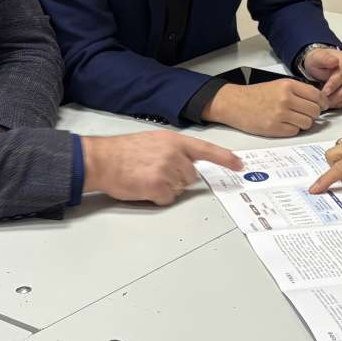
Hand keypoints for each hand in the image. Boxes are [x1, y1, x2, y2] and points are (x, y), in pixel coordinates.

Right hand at [82, 131, 241, 204]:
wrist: (102, 159)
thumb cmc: (124, 152)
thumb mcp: (153, 141)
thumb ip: (173, 150)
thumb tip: (187, 163)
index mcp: (174, 141)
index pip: (206, 150)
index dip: (225, 158)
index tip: (239, 165)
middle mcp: (174, 154)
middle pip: (191, 176)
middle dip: (178, 179)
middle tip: (155, 173)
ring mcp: (167, 171)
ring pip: (180, 189)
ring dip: (167, 188)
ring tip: (147, 178)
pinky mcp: (158, 186)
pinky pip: (168, 199)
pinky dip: (157, 198)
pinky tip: (144, 188)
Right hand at [202, 79, 327, 136]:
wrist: (235, 103)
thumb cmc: (256, 95)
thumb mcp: (278, 85)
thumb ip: (298, 91)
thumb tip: (319, 101)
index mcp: (288, 85)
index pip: (317, 96)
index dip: (322, 102)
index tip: (322, 106)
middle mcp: (286, 99)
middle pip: (315, 111)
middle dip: (313, 114)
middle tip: (306, 114)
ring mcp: (280, 114)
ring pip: (307, 123)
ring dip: (303, 123)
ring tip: (293, 119)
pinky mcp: (274, 128)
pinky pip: (295, 132)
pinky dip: (292, 130)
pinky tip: (284, 124)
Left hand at [303, 47, 341, 108]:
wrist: (321, 68)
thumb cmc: (319, 64)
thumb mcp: (316, 59)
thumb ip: (324, 59)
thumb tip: (334, 61)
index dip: (333, 85)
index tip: (325, 92)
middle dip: (336, 96)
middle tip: (325, 100)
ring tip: (330, 102)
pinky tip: (337, 102)